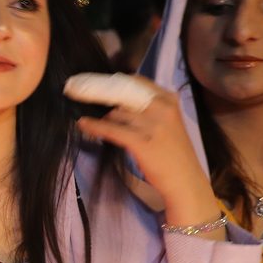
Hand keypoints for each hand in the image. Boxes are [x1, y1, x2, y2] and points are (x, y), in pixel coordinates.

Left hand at [73, 80, 216, 227]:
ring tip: (90, 122)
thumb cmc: (173, 153)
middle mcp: (163, 107)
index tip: (92, 81)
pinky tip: (83, 124)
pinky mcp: (142, 141)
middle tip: (77, 91)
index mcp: (169, 99)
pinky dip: (94, 126)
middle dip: (98, 92)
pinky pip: (111, 129)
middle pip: (122, 93)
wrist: (185, 181)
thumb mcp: (166, 122)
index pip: (136, 81)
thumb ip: (147, 107)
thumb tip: (115, 100)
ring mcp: (153, 124)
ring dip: (102, 117)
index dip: (112, 81)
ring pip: (116, 113)